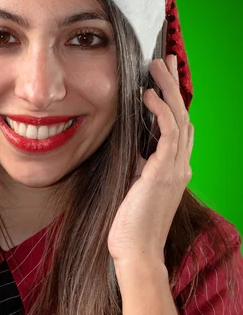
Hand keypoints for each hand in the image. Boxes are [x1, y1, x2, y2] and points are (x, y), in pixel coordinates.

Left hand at [107, 54, 193, 267]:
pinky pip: (167, 133)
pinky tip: (148, 95)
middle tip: (166, 61)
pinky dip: (159, 111)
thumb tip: (132, 148)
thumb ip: (139, 166)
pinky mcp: (163, 172)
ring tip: (156, 66)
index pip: (179, 127)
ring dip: (168, 89)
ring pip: (179, 118)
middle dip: (174, 86)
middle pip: (183, 115)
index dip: (173, 101)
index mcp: (175, 169)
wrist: (136, 252)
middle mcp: (181, 165)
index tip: (163, 80)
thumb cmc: (131, 224)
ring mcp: (176, 168)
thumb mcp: (135, 187)